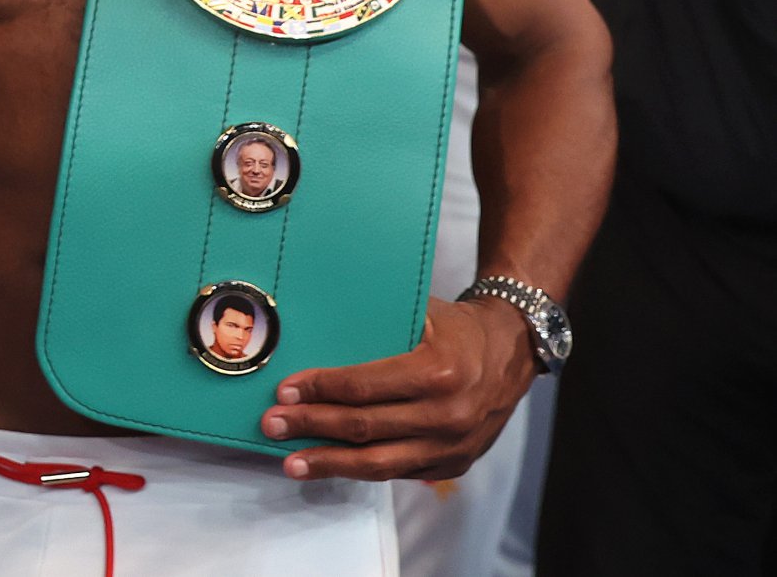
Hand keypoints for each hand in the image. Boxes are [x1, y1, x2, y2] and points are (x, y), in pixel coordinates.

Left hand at [260, 296, 534, 480]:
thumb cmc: (456, 327)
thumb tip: (311, 329)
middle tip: (272, 424)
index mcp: (438, 371)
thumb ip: (375, 324)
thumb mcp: (421, 312)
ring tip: (292, 462)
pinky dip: (362, 471)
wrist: (512, 353)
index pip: (364, 387)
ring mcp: (453, 445)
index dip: (320, 390)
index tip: (286, 390)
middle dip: (312, 427)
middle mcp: (448, 414)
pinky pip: (400, 472)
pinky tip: (332, 466)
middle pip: (365, 428)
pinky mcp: (455, 464)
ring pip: (380, 463)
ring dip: (330, 463)